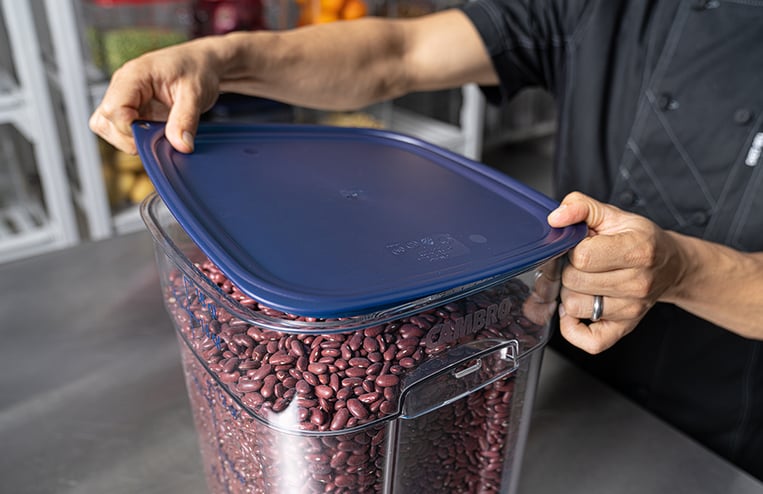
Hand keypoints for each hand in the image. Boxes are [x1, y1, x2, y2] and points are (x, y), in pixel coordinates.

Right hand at [89, 38, 224, 154]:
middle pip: (104, 121)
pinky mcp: (131, 108)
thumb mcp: (196, 94)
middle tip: (158, 136)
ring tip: (157, 134)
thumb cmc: (197, 69)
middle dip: (129, 138)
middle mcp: (122, 85)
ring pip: (107, 127)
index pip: (113, 109)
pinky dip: (135, 138)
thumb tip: (181, 146)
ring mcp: (124, 97)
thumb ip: (186, 120)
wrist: (203, 64)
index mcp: (134, 75)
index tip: (154, 135)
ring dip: (129, 139)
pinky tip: (155, 133)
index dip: (130, 130)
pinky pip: (120, 129)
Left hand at [546, 191, 685, 353]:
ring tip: (584, 281)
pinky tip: (578, 308)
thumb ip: (581, 207)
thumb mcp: (614, 215)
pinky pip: (587, 341)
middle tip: (580, 263)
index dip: (572, 248)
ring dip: (569, 293)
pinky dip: (573, 328)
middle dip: (568, 269)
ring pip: (573, 306)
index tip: (581, 245)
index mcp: (637, 250)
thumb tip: (555, 218)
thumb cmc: (640, 240)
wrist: (671, 265)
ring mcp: (631, 309)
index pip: (582, 256)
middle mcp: (637, 283)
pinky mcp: (623, 329)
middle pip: (573, 282)